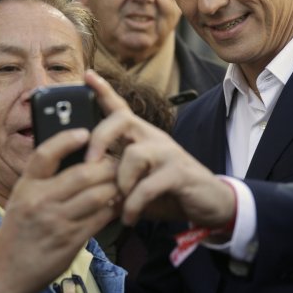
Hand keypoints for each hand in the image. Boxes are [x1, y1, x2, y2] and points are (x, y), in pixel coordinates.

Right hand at [0, 127, 118, 292]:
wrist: (5, 272)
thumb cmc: (19, 230)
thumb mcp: (22, 199)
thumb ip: (44, 180)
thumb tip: (80, 158)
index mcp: (26, 186)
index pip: (45, 154)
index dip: (67, 140)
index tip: (85, 133)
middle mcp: (40, 201)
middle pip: (83, 174)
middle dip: (107, 166)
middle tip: (118, 161)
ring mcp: (56, 221)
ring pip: (98, 195)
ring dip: (116, 187)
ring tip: (123, 182)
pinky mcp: (71, 240)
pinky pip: (101, 218)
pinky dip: (114, 208)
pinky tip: (119, 203)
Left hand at [84, 69, 235, 227]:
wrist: (209, 203)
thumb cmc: (167, 191)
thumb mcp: (137, 181)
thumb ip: (115, 176)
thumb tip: (83, 180)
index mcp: (142, 137)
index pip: (120, 109)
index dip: (103, 91)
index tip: (87, 75)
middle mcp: (154, 138)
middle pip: (122, 121)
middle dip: (100, 138)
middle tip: (89, 162)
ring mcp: (168, 153)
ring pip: (134, 155)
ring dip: (120, 183)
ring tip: (118, 203)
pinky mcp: (179, 173)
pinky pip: (148, 186)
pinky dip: (134, 205)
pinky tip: (129, 217)